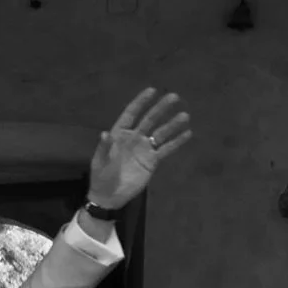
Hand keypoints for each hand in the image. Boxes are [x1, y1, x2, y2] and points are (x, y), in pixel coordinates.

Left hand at [88, 87, 191, 209]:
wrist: (109, 197)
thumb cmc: (101, 177)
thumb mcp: (99, 163)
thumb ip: (104, 148)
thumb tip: (105, 134)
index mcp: (120, 135)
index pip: (131, 114)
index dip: (140, 102)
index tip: (152, 90)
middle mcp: (134, 138)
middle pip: (150, 120)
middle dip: (160, 108)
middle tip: (174, 97)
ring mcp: (144, 149)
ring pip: (161, 133)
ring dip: (172, 124)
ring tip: (184, 115)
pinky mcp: (152, 161)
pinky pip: (166, 149)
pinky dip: (176, 142)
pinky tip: (187, 133)